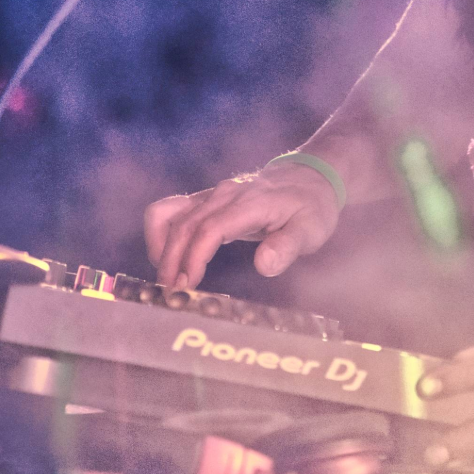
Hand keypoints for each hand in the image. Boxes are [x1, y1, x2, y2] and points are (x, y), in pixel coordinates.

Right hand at [145, 164, 341, 290]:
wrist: (311, 176)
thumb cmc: (312, 206)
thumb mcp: (312, 229)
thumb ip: (289, 246)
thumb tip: (263, 264)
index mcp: (251, 202)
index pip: (210, 228)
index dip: (193, 258)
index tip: (186, 287)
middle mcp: (226, 194)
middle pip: (185, 225)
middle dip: (171, 262)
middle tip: (171, 296)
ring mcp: (213, 194)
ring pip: (170, 214)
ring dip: (160, 247)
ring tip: (166, 280)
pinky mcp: (206, 200)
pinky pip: (171, 211)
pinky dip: (161, 235)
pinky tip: (169, 260)